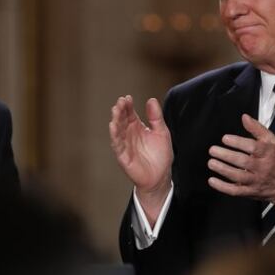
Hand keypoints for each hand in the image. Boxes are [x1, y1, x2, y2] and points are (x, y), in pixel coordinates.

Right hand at [109, 96, 172, 221]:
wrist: (161, 176)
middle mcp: (129, 134)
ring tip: (115, 111)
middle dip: (120, 111)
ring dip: (115, 120)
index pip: (130, 113)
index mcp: (137, 127)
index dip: (127, 105)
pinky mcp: (123, 156)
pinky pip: (117, 145)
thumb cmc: (161, 155)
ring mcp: (125, 145)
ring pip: (117, 130)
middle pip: (122, 120)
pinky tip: (113, 127)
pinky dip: (114, 136)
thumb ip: (156, 117)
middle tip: (120, 102)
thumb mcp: (162, 132)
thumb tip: (151, 100)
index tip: (127, 98)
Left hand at [206, 114, 274, 208]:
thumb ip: (257, 128)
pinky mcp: (250, 192)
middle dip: (226, 156)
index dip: (238, 142)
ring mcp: (256, 181)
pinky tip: (212, 180)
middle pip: (243, 162)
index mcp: (268, 153)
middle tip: (213, 150)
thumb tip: (244, 117)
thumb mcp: (271, 141)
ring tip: (211, 162)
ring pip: (238, 177)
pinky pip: (235, 191)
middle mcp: (262, 168)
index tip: (225, 138)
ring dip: (223, 169)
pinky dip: (222, 187)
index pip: (253, 147)